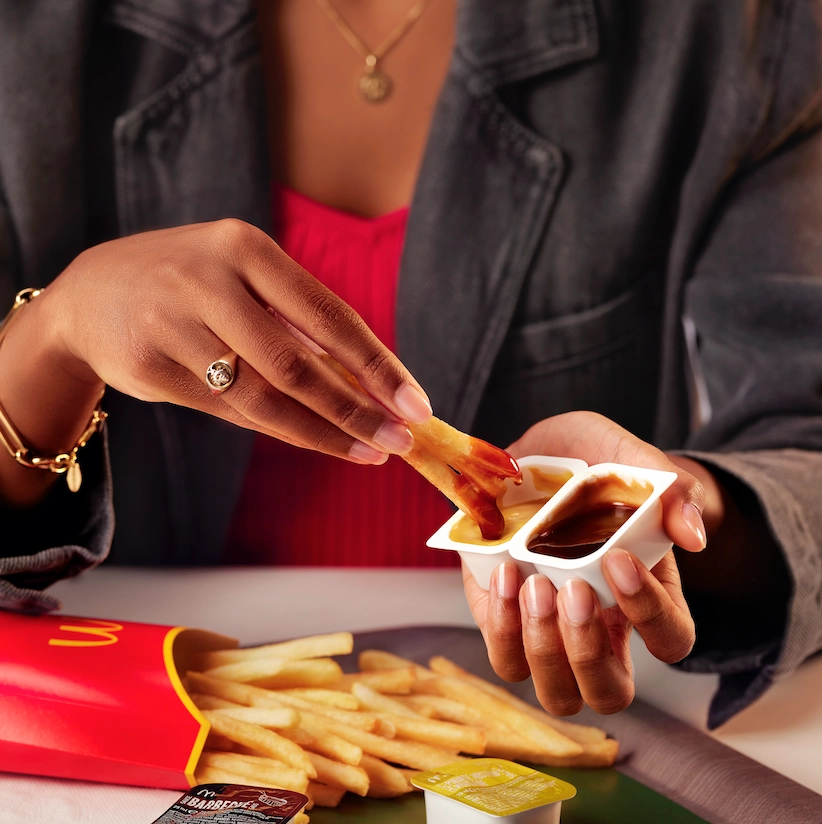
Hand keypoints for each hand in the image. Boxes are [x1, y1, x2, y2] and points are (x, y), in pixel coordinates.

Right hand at [40, 220, 431, 462]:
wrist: (89, 295)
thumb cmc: (190, 285)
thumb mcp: (242, 276)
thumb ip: (296, 320)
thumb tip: (367, 379)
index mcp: (245, 248)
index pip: (329, 314)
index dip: (377, 365)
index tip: (415, 404)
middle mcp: (207, 281)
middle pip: (297, 364)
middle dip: (356, 410)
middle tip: (399, 442)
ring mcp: (171, 325)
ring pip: (262, 397)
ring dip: (322, 433)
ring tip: (366, 453)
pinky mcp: (146, 367)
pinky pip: (227, 411)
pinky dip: (277, 429)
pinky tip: (315, 440)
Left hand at [462, 411, 704, 715]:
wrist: (532, 453)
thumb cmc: (589, 458)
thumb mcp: (624, 453)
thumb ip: (664, 484)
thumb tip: (693, 535)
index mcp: (644, 593)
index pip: (671, 639)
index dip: (650, 612)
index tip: (618, 559)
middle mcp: (599, 625)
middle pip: (609, 692)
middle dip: (589, 652)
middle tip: (575, 589)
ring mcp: (549, 629)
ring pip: (556, 692)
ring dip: (544, 646)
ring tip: (534, 584)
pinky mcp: (504, 618)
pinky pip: (507, 658)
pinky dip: (503, 626)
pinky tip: (505, 573)